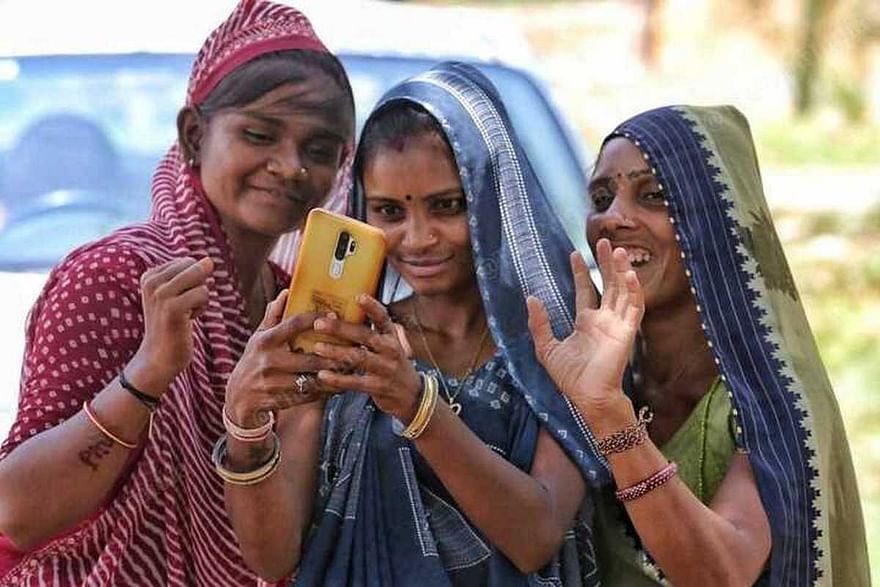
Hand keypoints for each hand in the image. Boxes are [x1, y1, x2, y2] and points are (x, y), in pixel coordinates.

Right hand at [128, 257, 213, 395]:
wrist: (159, 357)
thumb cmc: (172, 325)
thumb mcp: (176, 294)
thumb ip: (190, 274)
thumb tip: (209, 260)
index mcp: (149, 275)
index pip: (188, 261)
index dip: (191, 281)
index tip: (177, 300)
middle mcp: (151, 281)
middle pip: (195, 267)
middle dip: (198, 287)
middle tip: (183, 307)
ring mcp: (161, 294)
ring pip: (201, 280)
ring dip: (200, 300)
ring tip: (183, 315)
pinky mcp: (173, 308)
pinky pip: (203, 294)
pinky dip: (201, 308)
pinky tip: (187, 321)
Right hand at [224, 290, 340, 427]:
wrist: (237, 399)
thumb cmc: (253, 362)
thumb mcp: (258, 338)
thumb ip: (273, 316)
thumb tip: (286, 292)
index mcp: (265, 341)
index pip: (295, 324)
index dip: (316, 318)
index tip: (335, 316)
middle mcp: (268, 361)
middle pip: (311, 358)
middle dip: (335, 356)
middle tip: (355, 349)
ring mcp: (272, 383)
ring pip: (312, 380)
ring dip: (334, 376)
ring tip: (352, 368)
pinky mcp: (277, 401)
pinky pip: (307, 397)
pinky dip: (324, 392)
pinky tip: (338, 386)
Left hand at [312, 294, 421, 422]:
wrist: (412, 395)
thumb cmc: (393, 365)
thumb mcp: (389, 346)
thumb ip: (372, 333)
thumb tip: (344, 316)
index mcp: (391, 336)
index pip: (383, 318)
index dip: (372, 307)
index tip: (358, 296)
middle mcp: (390, 350)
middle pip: (365, 336)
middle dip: (341, 328)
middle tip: (319, 323)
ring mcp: (385, 369)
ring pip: (359, 358)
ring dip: (337, 352)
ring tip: (318, 348)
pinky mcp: (378, 387)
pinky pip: (355, 382)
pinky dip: (338, 379)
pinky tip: (322, 375)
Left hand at [526, 239, 643, 421]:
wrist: (588, 397)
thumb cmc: (570, 378)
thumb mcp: (547, 349)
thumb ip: (540, 324)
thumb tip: (531, 299)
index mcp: (586, 323)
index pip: (585, 291)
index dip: (580, 273)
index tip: (574, 254)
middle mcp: (604, 320)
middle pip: (607, 285)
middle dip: (605, 264)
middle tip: (603, 241)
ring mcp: (617, 324)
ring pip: (622, 291)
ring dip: (621, 271)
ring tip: (617, 251)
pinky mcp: (627, 332)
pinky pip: (634, 308)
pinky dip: (634, 291)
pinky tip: (630, 275)